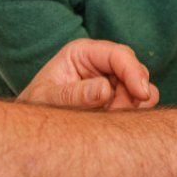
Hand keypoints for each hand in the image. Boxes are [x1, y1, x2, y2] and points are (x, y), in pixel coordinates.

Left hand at [19, 39, 159, 109]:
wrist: (34, 124)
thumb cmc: (37, 105)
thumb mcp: (47, 99)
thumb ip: (73, 95)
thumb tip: (104, 90)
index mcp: (83, 53)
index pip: (119, 55)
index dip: (134, 72)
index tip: (141, 94)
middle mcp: (101, 62)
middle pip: (135, 71)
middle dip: (131, 95)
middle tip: (112, 116)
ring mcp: (111, 80)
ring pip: (141, 90)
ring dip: (131, 107)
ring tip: (104, 120)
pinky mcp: (118, 97)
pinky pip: (138, 105)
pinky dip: (131, 115)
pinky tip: (110, 123)